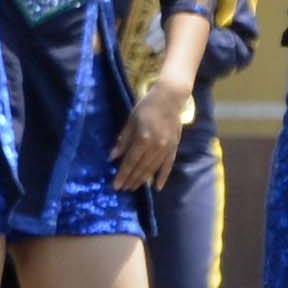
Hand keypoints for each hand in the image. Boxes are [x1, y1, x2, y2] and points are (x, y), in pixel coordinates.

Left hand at [109, 72, 195, 193]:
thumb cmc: (147, 106)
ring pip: (153, 169)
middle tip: (123, 189)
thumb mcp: (131, 120)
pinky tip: (157, 187)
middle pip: (141, 168)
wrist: (170, 98)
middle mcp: (156, 146)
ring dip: (142, 180)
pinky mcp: (174, 148)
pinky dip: (163, 177)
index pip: (130, 161)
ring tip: (134, 188)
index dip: (122, 174)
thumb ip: (123, 140)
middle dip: (131, 180)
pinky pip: (168, 166)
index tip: (116, 185)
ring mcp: (167, 148)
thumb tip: (112, 157)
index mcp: (143, 138)